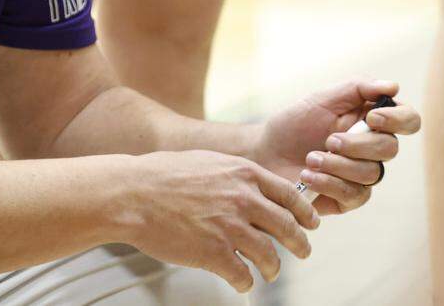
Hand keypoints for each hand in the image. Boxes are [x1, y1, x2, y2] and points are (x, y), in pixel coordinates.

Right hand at [120, 150, 319, 292]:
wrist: (133, 193)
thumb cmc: (163, 175)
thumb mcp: (208, 161)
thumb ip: (234, 174)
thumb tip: (252, 185)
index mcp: (244, 174)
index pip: (290, 195)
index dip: (305, 213)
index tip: (310, 223)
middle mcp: (243, 199)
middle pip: (288, 227)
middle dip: (300, 244)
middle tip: (303, 252)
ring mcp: (230, 227)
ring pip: (270, 255)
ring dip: (273, 267)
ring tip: (269, 271)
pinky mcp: (214, 253)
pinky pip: (243, 275)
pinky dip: (245, 282)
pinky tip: (242, 282)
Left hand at [252, 79, 420, 216]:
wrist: (265, 152)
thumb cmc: (295, 123)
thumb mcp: (322, 99)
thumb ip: (357, 88)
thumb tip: (393, 85)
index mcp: (371, 120)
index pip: (407, 120)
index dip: (398, 119)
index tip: (371, 118)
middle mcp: (372, 148)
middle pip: (390, 149)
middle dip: (358, 145)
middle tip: (329, 140)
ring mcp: (362, 175)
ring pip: (371, 173)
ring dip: (339, 164)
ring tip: (311, 159)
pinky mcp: (348, 198)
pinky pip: (355, 194)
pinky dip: (330, 183)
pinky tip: (309, 176)